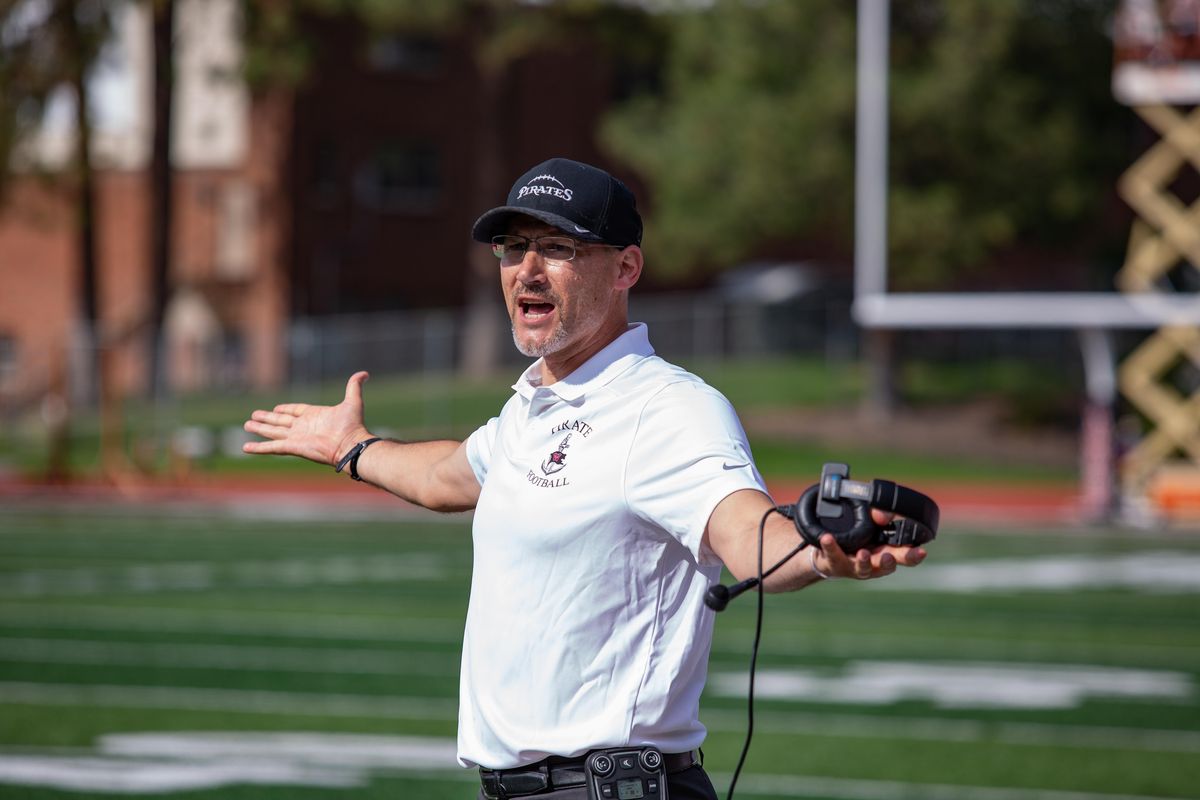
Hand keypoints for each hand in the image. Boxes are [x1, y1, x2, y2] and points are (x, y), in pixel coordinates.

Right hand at [243, 371, 373, 466]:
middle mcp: (303, 427)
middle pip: (280, 421)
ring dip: (260, 429)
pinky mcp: (292, 447)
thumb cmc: (352, 425)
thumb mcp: (353, 402)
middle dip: (267, 419)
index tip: (275, 408)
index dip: (285, 410)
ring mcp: (296, 437)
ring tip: (247, 425)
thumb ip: (354, 386)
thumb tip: (364, 373)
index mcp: (314, 416)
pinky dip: (258, 447)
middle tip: (253, 416)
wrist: (350, 444)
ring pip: (273, 432)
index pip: (295, 411)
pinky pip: (272, 447)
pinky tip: (246, 447)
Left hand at [812, 509, 926, 579]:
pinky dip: (831, 547)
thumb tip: (882, 515)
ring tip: (862, 553)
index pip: (905, 555)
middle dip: (890, 563)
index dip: (914, 555)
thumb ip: (879, 512)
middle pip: (887, 566)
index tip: (921, 551)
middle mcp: (874, 562)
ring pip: (863, 569)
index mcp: (887, 550)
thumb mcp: (870, 518)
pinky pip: (833, 556)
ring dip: (864, 562)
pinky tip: (827, 538)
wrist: (829, 545)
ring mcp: (855, 566)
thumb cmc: (857, 534)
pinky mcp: (836, 564)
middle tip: (890, 558)